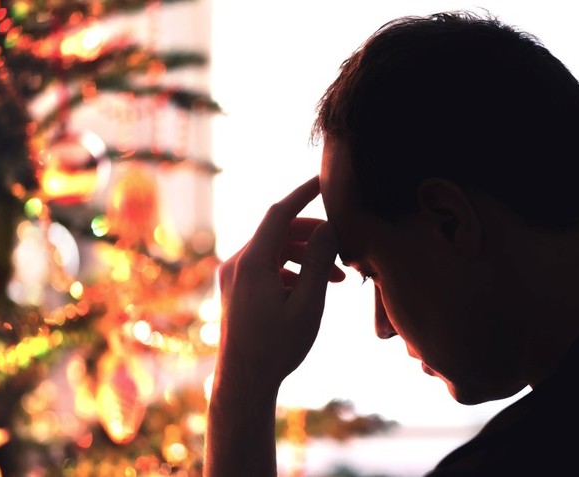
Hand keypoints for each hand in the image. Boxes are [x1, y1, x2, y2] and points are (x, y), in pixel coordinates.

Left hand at [216, 176, 344, 391]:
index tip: (325, 179)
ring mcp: (234, 276)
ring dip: (307, 257)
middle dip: (315, 235)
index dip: (304, 192)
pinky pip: (266, 267)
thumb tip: (329, 228)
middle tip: (345, 245)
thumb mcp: (308, 305)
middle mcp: (238, 263)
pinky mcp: (235, 289)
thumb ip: (320, 263)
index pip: (280, 212)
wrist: (244, 383)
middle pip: (279, 231)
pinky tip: (314, 289)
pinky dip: (292, 270)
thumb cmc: (277, 348)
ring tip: (340, 277)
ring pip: (274, 250)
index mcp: (253, 262)